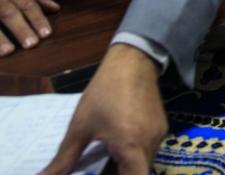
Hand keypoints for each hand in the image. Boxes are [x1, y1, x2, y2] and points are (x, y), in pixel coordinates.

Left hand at [40, 43, 166, 174]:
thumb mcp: (80, 126)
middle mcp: (150, 144)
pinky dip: (132, 156)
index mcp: (131, 145)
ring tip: (102, 162)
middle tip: (96, 170)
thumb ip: (64, 159)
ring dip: (124, 168)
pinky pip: (147, 150)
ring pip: (143, 163)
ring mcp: (158, 135)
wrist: (133, 61)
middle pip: (138, 173)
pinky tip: (115, 148)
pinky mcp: (160, 127)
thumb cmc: (104, 92)